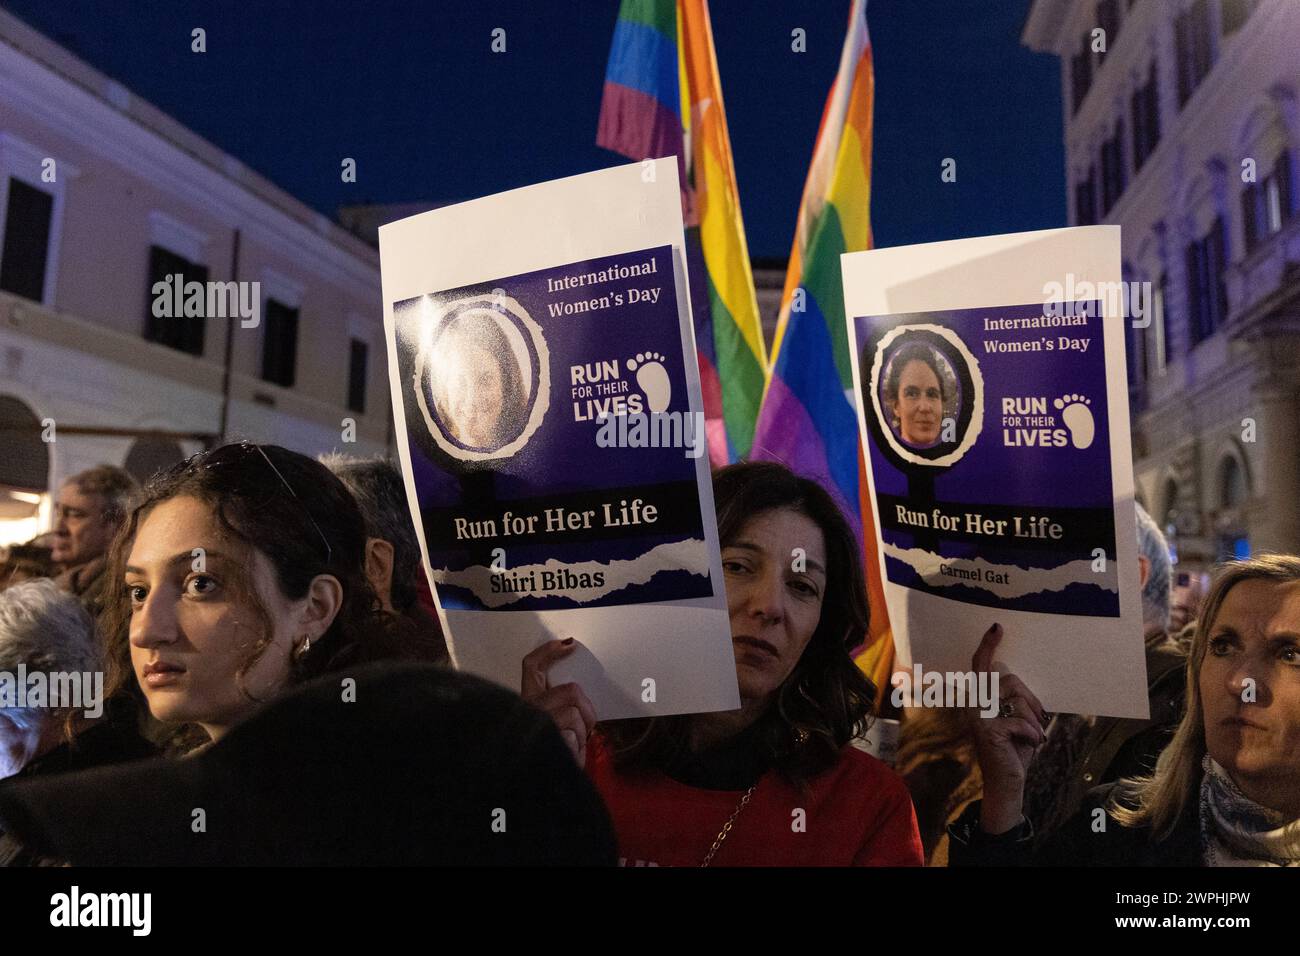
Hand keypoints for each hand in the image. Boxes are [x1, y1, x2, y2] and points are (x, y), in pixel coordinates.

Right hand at [521, 638, 596, 768]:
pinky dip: (577, 748)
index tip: (569, 644)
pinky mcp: (545, 734)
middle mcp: (526, 708)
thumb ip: (562, 710)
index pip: (532, 667)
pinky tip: (566, 758)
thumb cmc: (551, 761)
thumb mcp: (556, 730)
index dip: (549, 651)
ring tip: (570, 750)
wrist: (541, 793)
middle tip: (586, 730)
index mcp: (527, 703)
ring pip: (575, 713)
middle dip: (586, 710)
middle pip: (571, 690)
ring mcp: (535, 721)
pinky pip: (573, 733)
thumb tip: (579, 699)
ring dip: (581, 734)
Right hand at [966, 623, 1047, 834]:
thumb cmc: (1014, 750)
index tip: (996, 628)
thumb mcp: (1017, 721)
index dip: (988, 647)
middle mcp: (975, 705)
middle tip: (1039, 719)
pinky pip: (1020, 722)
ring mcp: (979, 717)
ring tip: (1032, 738)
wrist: (1006, 783)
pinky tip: (1028, 745)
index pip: (981, 667)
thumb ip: (1014, 701)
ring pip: (1018, 701)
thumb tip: (1018, 685)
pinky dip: (1031, 735)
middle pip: (1011, 681)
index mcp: (981, 699)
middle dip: (1031, 700)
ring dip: (1034, 721)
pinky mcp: (988, 731)